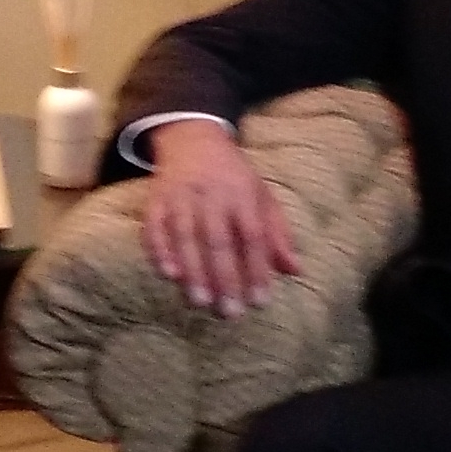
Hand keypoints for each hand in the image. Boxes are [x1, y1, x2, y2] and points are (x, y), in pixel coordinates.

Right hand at [140, 119, 298, 315]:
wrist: (192, 138)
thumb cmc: (233, 176)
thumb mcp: (262, 196)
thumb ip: (278, 234)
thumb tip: (296, 270)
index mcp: (242, 194)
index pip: (252, 236)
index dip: (256, 270)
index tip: (259, 301)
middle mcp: (211, 195)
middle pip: (218, 240)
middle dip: (224, 278)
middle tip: (230, 313)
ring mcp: (180, 196)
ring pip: (185, 236)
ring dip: (193, 270)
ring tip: (200, 302)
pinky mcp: (156, 199)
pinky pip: (154, 226)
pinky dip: (159, 250)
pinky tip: (168, 274)